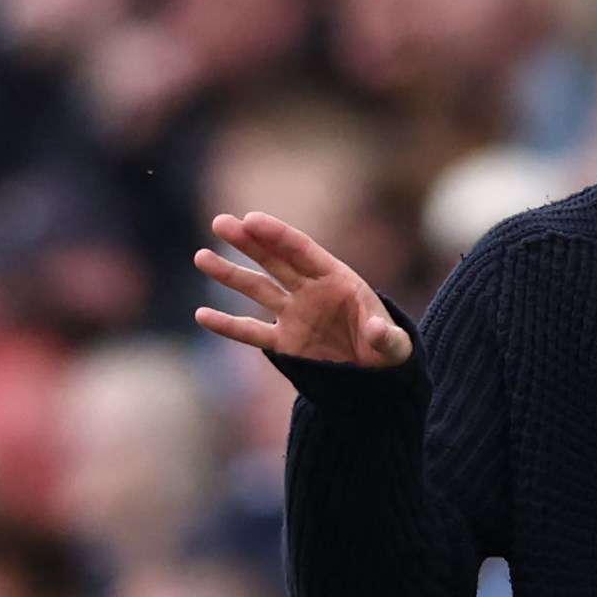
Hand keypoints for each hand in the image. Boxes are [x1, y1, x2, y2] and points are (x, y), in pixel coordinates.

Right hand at [193, 212, 411, 367]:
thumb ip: (387, 338)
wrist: (376, 377)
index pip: (303, 251)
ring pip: (257, 289)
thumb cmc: (389, 352)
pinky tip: (202, 316)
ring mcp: (295, 315)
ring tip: (202, 256)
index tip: (252, 219)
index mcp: (339, 280)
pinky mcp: (285, 342)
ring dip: (230, 274)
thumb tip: (377, 331)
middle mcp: (311, 291)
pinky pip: (252, 331)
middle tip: (221, 222)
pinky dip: (228, 325)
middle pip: (275, 261)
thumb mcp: (395, 346)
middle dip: (249, 242)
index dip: (278, 235)